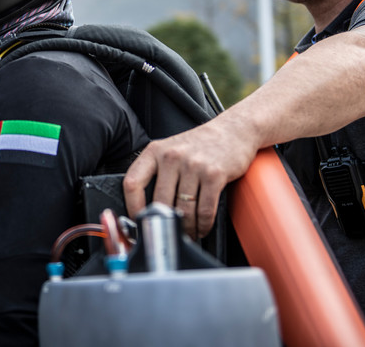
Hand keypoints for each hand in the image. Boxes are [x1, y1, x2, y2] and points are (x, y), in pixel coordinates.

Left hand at [123, 121, 257, 238]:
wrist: (233, 131)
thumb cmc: (199, 145)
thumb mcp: (170, 150)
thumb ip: (156, 172)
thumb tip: (145, 206)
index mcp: (155, 151)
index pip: (132, 182)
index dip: (132, 207)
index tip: (138, 221)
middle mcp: (172, 157)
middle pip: (160, 202)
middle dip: (164, 224)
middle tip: (168, 234)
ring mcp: (193, 165)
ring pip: (184, 210)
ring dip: (187, 228)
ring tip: (188, 233)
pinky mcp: (214, 175)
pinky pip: (205, 210)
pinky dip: (203, 225)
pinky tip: (202, 227)